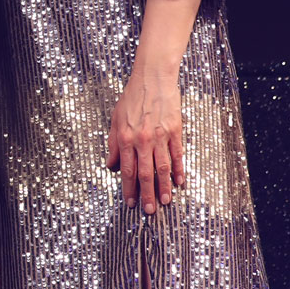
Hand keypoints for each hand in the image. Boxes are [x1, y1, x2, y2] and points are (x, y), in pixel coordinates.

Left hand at [107, 69, 184, 213]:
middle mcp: (143, 140)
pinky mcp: (175, 131)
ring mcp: (160, 136)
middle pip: (145, 173)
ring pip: (162, 168)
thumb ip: (113, 144)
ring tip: (164, 202)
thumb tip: (111, 165)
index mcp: (126, 138)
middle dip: (146, 194)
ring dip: (163, 187)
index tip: (130, 202)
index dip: (128, 188)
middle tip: (148, 210)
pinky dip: (178, 170)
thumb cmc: (132, 97)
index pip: (127, 170)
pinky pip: (176, 155)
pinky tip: (179, 182)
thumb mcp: (115, 119)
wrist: (152, 78)